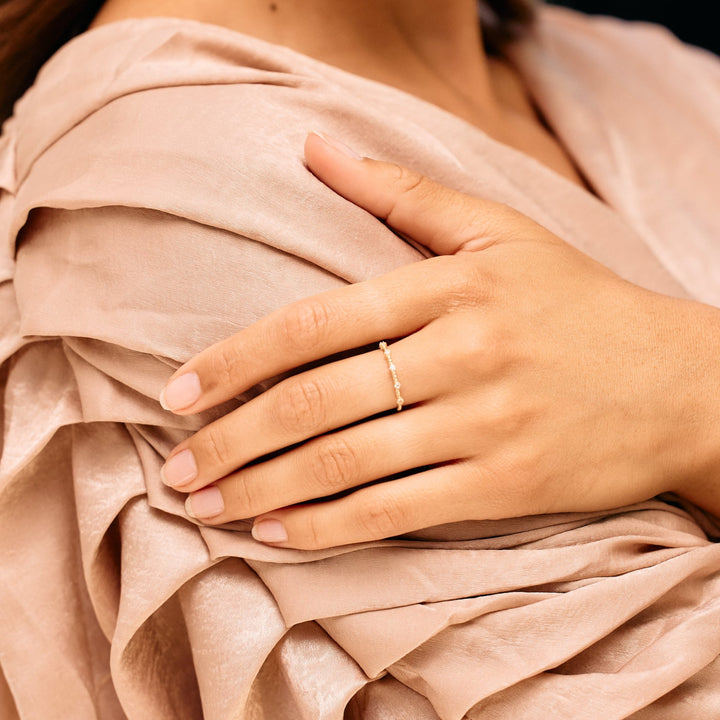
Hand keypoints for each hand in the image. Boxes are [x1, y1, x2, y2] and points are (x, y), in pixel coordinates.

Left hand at [158, 133, 719, 548]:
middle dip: (233, 438)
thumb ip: (402, 193)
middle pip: (316, 400)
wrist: (679, 382)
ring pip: (347, 463)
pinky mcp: (507, 485)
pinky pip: (398, 511)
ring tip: (205, 507)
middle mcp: (461, 353)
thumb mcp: (499, 230)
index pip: (314, 323)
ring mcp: (485, 424)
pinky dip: (330, 526)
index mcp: (450, 286)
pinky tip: (277, 534)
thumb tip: (314, 148)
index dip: (235, 360)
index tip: (178, 393)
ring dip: (263, 490)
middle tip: (176, 466)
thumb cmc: (578, 303)